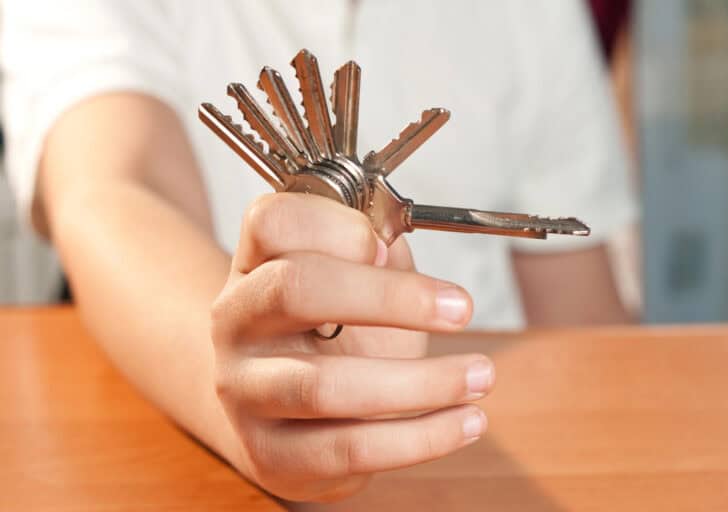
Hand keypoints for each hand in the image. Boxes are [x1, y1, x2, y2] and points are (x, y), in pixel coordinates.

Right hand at [211, 193, 494, 501]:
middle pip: (296, 289)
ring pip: (322, 385)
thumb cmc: (329, 335)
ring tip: (480, 375)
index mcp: (255, 265)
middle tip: (461, 308)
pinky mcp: (268, 453)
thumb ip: (373, 254)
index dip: (336, 226)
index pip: (273, 221)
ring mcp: (243, 390)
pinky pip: (348, 449)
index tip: (387, 248)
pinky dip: (420, 438)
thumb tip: (386, 245)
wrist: (280, 415)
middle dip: (390, 298)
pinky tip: (465, 421)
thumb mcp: (350, 282)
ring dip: (420, 382)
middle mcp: (236, 321)